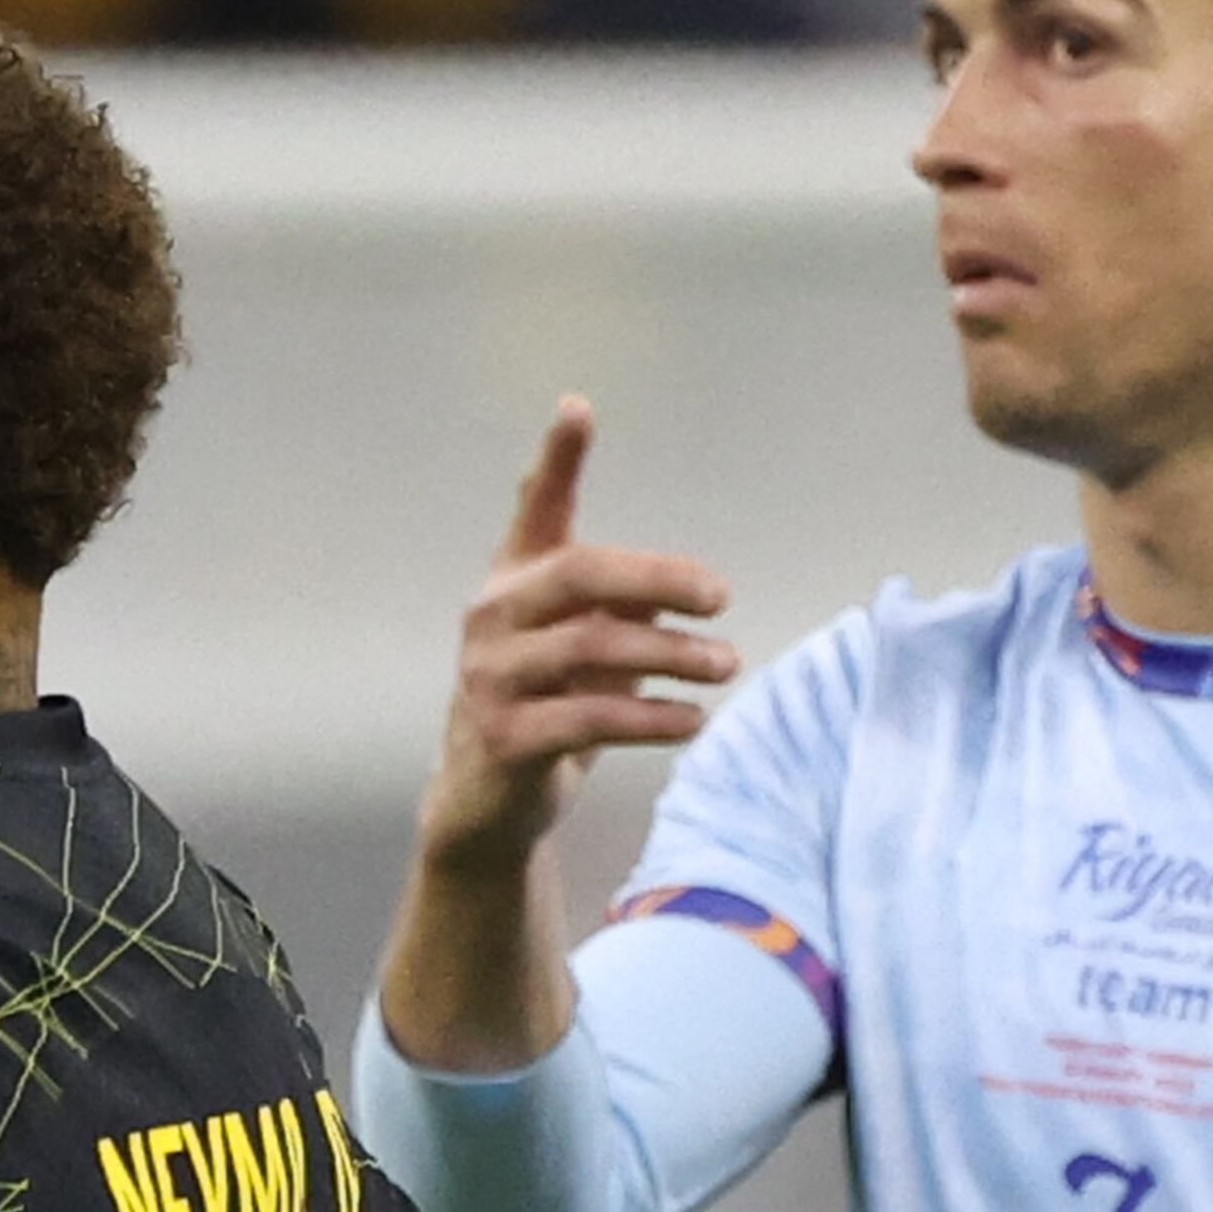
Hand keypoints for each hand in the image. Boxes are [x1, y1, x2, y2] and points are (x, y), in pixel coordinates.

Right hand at [412, 399, 735, 885]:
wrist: (486, 803)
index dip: (554, 460)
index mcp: (512, 584)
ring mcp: (490, 678)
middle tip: (722, 596)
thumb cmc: (546, 709)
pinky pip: (590, 718)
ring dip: (672, 657)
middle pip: (579, 573)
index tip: (577, 408)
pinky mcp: (505, 738)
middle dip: (659, 579)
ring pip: (593, 648)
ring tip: (727, 666)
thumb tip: (689, 589)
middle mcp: (491, 619)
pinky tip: (693, 719)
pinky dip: (652, 718)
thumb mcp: (582, 647)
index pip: (533, 509)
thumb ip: (621, 608)